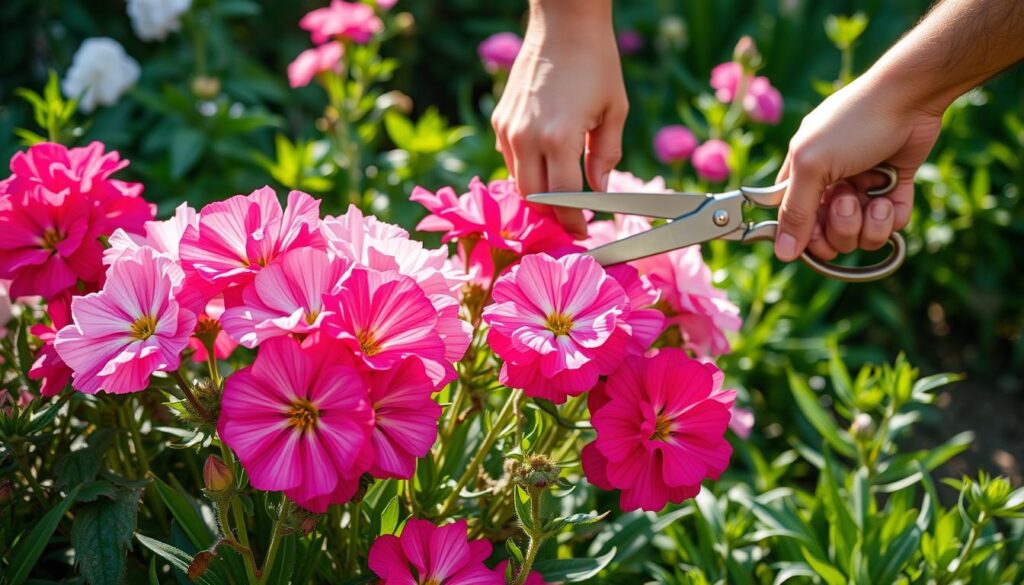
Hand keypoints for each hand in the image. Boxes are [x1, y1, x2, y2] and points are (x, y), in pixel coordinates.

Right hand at [491, 0, 624, 237]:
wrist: (563, 24)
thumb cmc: (596, 63)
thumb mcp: (615, 111)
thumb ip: (606, 156)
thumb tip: (598, 190)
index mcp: (559, 138)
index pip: (561, 200)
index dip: (572, 222)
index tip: (581, 231)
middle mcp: (527, 137)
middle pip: (532, 198)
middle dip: (551, 215)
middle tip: (571, 219)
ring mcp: (508, 129)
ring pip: (517, 180)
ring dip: (538, 192)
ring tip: (560, 193)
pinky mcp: (500, 120)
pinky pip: (509, 158)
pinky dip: (526, 169)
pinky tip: (546, 162)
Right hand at [774, 72, 943, 261]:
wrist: (911, 97)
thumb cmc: (854, 124)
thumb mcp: (813, 166)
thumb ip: (795, 211)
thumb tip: (782, 253)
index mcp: (801, 176)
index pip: (794, 223)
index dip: (806, 237)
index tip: (817, 235)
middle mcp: (829, 185)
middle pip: (828, 236)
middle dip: (841, 227)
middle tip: (849, 200)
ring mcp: (862, 188)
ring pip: (860, 234)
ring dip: (869, 224)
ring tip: (875, 198)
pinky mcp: (893, 187)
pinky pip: (890, 225)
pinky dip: (892, 217)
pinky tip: (892, 195)